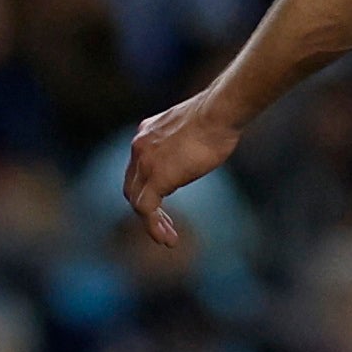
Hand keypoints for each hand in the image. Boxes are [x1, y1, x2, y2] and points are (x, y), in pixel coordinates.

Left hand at [123, 96, 240, 245]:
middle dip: (147, 208)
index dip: (149, 188)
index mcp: (147, 133)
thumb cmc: (218, 117)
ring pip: (137, 200)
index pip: (138, 168)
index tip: (165, 203)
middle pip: (133, 186)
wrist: (218, 113)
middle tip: (165, 225)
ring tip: (167, 238)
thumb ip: (186, 143)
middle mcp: (139, 146)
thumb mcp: (194, 129)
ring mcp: (145, 162)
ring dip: (151, 222)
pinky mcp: (156, 176)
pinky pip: (146, 208)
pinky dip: (153, 226)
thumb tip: (199, 150)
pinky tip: (166, 238)